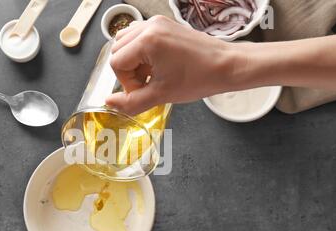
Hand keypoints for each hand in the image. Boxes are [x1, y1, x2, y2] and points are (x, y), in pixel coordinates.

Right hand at [106, 16, 237, 114]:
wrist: (225, 66)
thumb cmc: (198, 78)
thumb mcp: (161, 95)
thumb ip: (131, 101)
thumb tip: (109, 103)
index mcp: (147, 41)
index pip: (116, 62)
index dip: (126, 81)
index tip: (144, 89)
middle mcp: (149, 26)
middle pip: (118, 50)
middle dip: (128, 70)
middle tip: (147, 83)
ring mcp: (157, 22)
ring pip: (126, 42)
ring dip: (133, 60)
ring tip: (152, 73)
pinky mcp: (164, 24)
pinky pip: (140, 36)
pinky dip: (142, 51)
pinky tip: (157, 64)